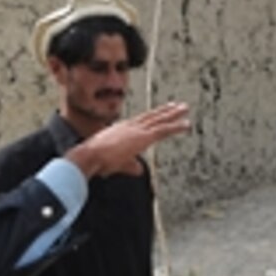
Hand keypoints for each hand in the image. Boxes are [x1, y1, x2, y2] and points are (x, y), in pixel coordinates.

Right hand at [66, 101, 190, 176]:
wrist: (89, 156)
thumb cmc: (96, 161)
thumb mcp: (116, 164)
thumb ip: (130, 166)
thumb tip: (140, 170)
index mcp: (122, 129)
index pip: (141, 121)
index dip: (152, 116)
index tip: (160, 112)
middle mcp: (130, 126)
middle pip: (152, 116)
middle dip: (165, 111)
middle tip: (177, 105)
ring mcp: (137, 130)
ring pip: (159, 119)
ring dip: (174, 114)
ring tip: (185, 108)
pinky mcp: (143, 137)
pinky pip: (163, 130)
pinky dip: (176, 126)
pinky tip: (187, 125)